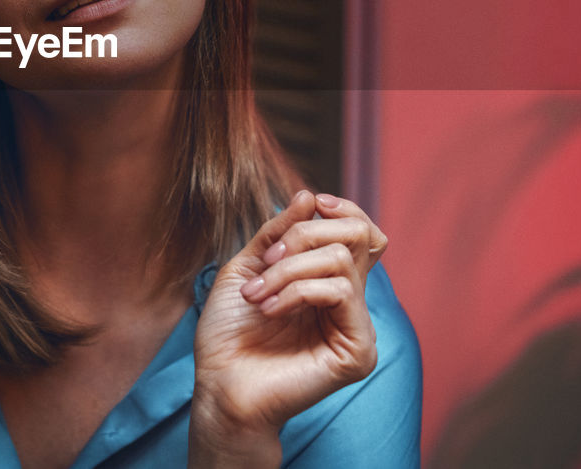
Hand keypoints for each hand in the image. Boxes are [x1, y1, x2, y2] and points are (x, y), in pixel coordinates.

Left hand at [189, 190, 386, 465]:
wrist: (219, 385)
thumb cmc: (228, 333)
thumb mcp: (248, 267)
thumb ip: (278, 232)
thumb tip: (308, 196)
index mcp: (327, 280)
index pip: (361, 232)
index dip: (344, 208)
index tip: (312, 202)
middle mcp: (348, 301)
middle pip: (359, 235)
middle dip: (305, 234)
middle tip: (267, 259)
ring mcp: (356, 326)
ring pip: (342, 260)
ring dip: (289, 269)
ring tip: (257, 294)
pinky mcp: (358, 351)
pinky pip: (342, 292)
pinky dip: (298, 291)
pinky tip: (271, 310)